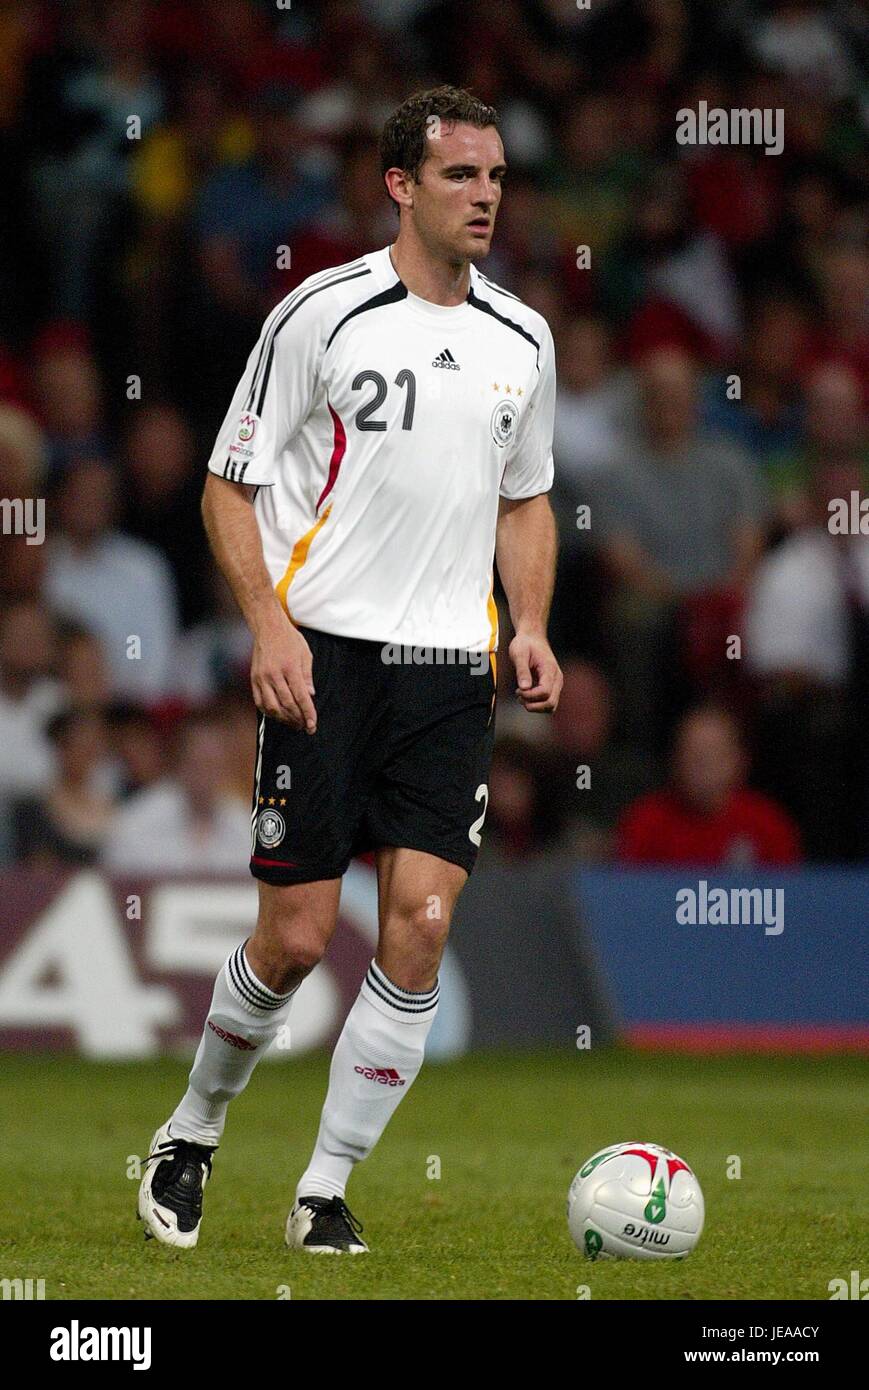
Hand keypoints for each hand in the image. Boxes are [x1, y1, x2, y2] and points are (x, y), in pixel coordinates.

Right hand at [250, 610, 316, 732]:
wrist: (268, 628)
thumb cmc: (289, 639)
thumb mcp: (305, 654)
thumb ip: (307, 677)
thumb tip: (310, 695)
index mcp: (289, 667)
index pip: (300, 696)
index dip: (307, 713)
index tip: (312, 725)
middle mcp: (274, 674)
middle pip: (286, 704)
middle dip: (297, 719)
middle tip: (305, 727)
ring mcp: (261, 678)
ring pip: (272, 707)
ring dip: (284, 719)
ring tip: (294, 723)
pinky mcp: (253, 680)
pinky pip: (260, 702)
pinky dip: (269, 712)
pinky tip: (278, 716)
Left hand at [509, 630, 561, 712]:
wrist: (533, 637)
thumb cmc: (525, 644)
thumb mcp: (519, 654)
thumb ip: (522, 671)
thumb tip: (524, 688)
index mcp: (550, 670)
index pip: (545, 692)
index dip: (530, 696)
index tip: (518, 690)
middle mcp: (556, 678)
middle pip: (551, 703)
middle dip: (533, 705)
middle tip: (519, 697)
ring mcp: (556, 683)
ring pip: (551, 706)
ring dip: (535, 707)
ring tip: (522, 697)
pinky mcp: (552, 686)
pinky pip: (548, 702)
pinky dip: (537, 704)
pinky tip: (526, 696)